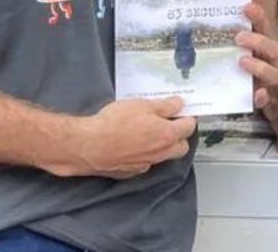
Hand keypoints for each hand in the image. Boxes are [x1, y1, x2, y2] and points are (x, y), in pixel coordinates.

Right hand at [55, 97, 196, 178]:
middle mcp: (160, 154)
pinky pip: (144, 163)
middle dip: (179, 135)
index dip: (186, 116)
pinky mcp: (129, 172)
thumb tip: (178, 104)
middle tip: (167, 122)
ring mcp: (145, 165)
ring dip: (161, 146)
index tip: (181, 110)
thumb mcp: (143, 106)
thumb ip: (165, 106)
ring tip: (147, 132)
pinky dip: (143, 154)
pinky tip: (131, 145)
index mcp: (168, 136)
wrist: (87, 146)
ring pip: (162, 156)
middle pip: (181, 146)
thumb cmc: (114, 124)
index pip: (189, 126)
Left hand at [237, 3, 277, 111]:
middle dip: (258, 42)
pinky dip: (261, 97)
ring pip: (274, 74)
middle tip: (238, 37)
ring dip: (259, 67)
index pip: (265, 27)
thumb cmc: (237, 64)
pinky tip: (257, 93)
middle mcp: (272, 61)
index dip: (258, 17)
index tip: (246, 6)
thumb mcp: (234, 48)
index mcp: (267, 45)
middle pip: (274, 49)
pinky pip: (265, 100)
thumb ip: (227, 34)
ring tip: (241, 61)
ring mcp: (270, 81)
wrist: (247, 93)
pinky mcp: (262, 99)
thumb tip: (207, 10)